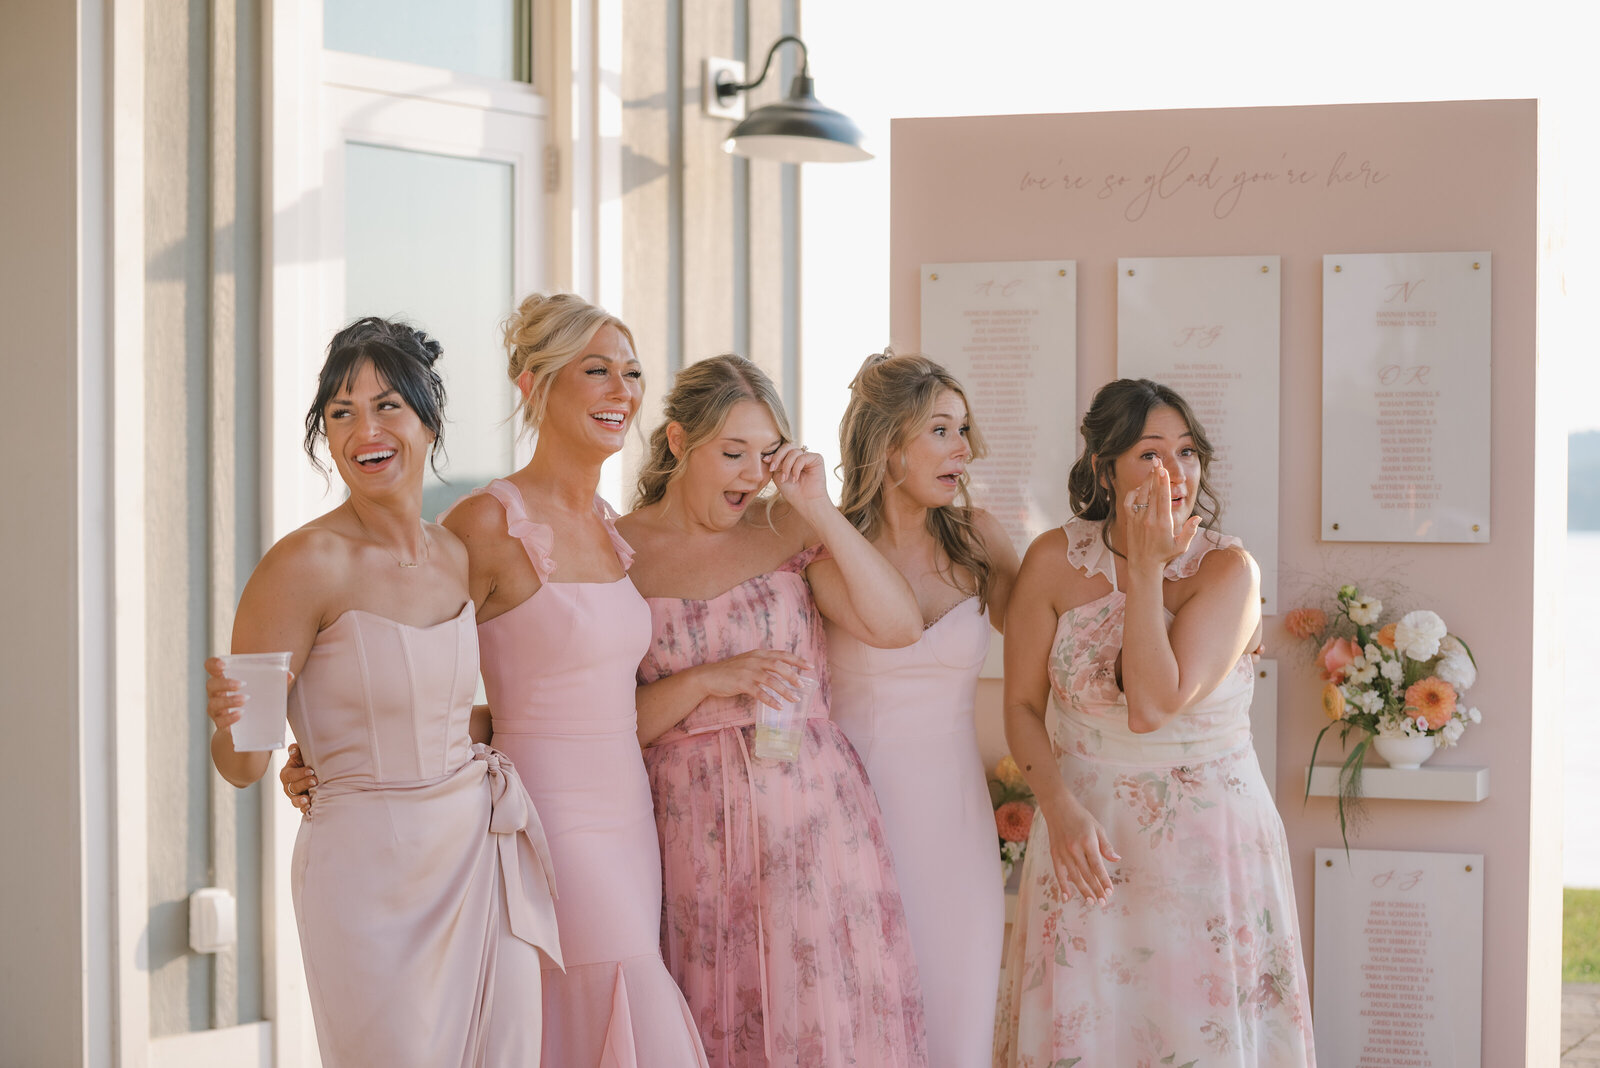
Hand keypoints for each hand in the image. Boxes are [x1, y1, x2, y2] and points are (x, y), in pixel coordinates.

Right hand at [205, 657, 294, 733]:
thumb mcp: (263, 688)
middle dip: (224, 683)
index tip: (222, 664)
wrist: (247, 727)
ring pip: (214, 703)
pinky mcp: (220, 723)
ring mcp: (216, 708)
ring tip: (245, 699)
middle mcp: (216, 693)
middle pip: (211, 684)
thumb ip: (274, 680)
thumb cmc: (253, 699)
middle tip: (241, 684)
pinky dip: (230, 717)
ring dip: (229, 700)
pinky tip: (240, 715)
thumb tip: (288, 675)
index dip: (213, 664)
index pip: (211, 667)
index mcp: (224, 678)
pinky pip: (220, 721)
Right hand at [281, 743, 315, 813]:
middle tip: (315, 781)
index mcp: (287, 773)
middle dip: (304, 784)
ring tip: (307, 800)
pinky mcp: (301, 803)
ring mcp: (294, 796)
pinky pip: (301, 808)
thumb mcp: (301, 756)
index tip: (311, 771)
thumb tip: (294, 748)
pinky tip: (309, 808)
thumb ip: (297, 752)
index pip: (290, 774)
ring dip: (300, 800)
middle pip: (292, 787)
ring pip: (294, 800)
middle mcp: (288, 786)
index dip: (299, 773)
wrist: (313, 774)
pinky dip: (305, 809)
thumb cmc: (305, 763)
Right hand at [695, 649, 811, 709]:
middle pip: (779, 665)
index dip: (797, 660)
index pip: (782, 654)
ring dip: (785, 690)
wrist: (709, 676)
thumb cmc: (731, 671)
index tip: (810, 666)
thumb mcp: (748, 662)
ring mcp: (748, 671)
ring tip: (795, 699)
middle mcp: (755, 660)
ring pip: (771, 680)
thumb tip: (783, 671)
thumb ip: (763, 663)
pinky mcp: (741, 683)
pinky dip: (771, 700)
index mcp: (759, 654)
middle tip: (803, 685)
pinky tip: (779, 707)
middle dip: (793, 675)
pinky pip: (760, 692)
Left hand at [765, 443, 828, 514]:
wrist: (805, 502)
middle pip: (787, 446)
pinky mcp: (817, 458)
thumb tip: (766, 455)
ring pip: (794, 452)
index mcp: (792, 458)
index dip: (773, 454)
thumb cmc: (792, 491)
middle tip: (773, 468)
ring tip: (786, 478)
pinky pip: (802, 457)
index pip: (782, 449)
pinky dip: (796, 468)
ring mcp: (809, 456)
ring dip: (787, 466)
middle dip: (778, 457)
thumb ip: (775, 463)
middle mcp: (801, 455)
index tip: (765, 461)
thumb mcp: (778, 475)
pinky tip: (796, 478)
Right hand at [1042, 796, 1120, 904]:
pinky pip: (1059, 873)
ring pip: (1074, 876)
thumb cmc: (1081, 817)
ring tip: (1091, 902)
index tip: (1110, 892)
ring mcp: (1063, 852)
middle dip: (1096, 889)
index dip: (1104, 880)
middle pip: (1086, 874)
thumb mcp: (1097, 828)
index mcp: (1087, 841)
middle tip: (1103, 902)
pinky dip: (1063, 886)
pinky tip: (1067, 897)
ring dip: (1083, 890)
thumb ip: (1106, 845)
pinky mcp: (1054, 854)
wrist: (1057, 807)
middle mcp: (1074, 849)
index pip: (1097, 866)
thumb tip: (1116, 859)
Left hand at [1123, 462, 1198, 569]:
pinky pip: (1130, 502)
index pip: (1162, 499)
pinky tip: (1142, 487)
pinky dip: (1135, 492)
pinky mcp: (1130, 520)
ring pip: (1141, 495)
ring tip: (1153, 468)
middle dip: (1154, 475)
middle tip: (1157, 460)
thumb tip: (1198, 517)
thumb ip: (1190, 531)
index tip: (1163, 470)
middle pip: (1151, 492)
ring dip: (1146, 481)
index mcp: (1163, 524)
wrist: (1143, 565)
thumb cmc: (1164, 556)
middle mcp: (1149, 519)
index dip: (1163, 483)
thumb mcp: (1181, 546)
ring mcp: (1138, 519)